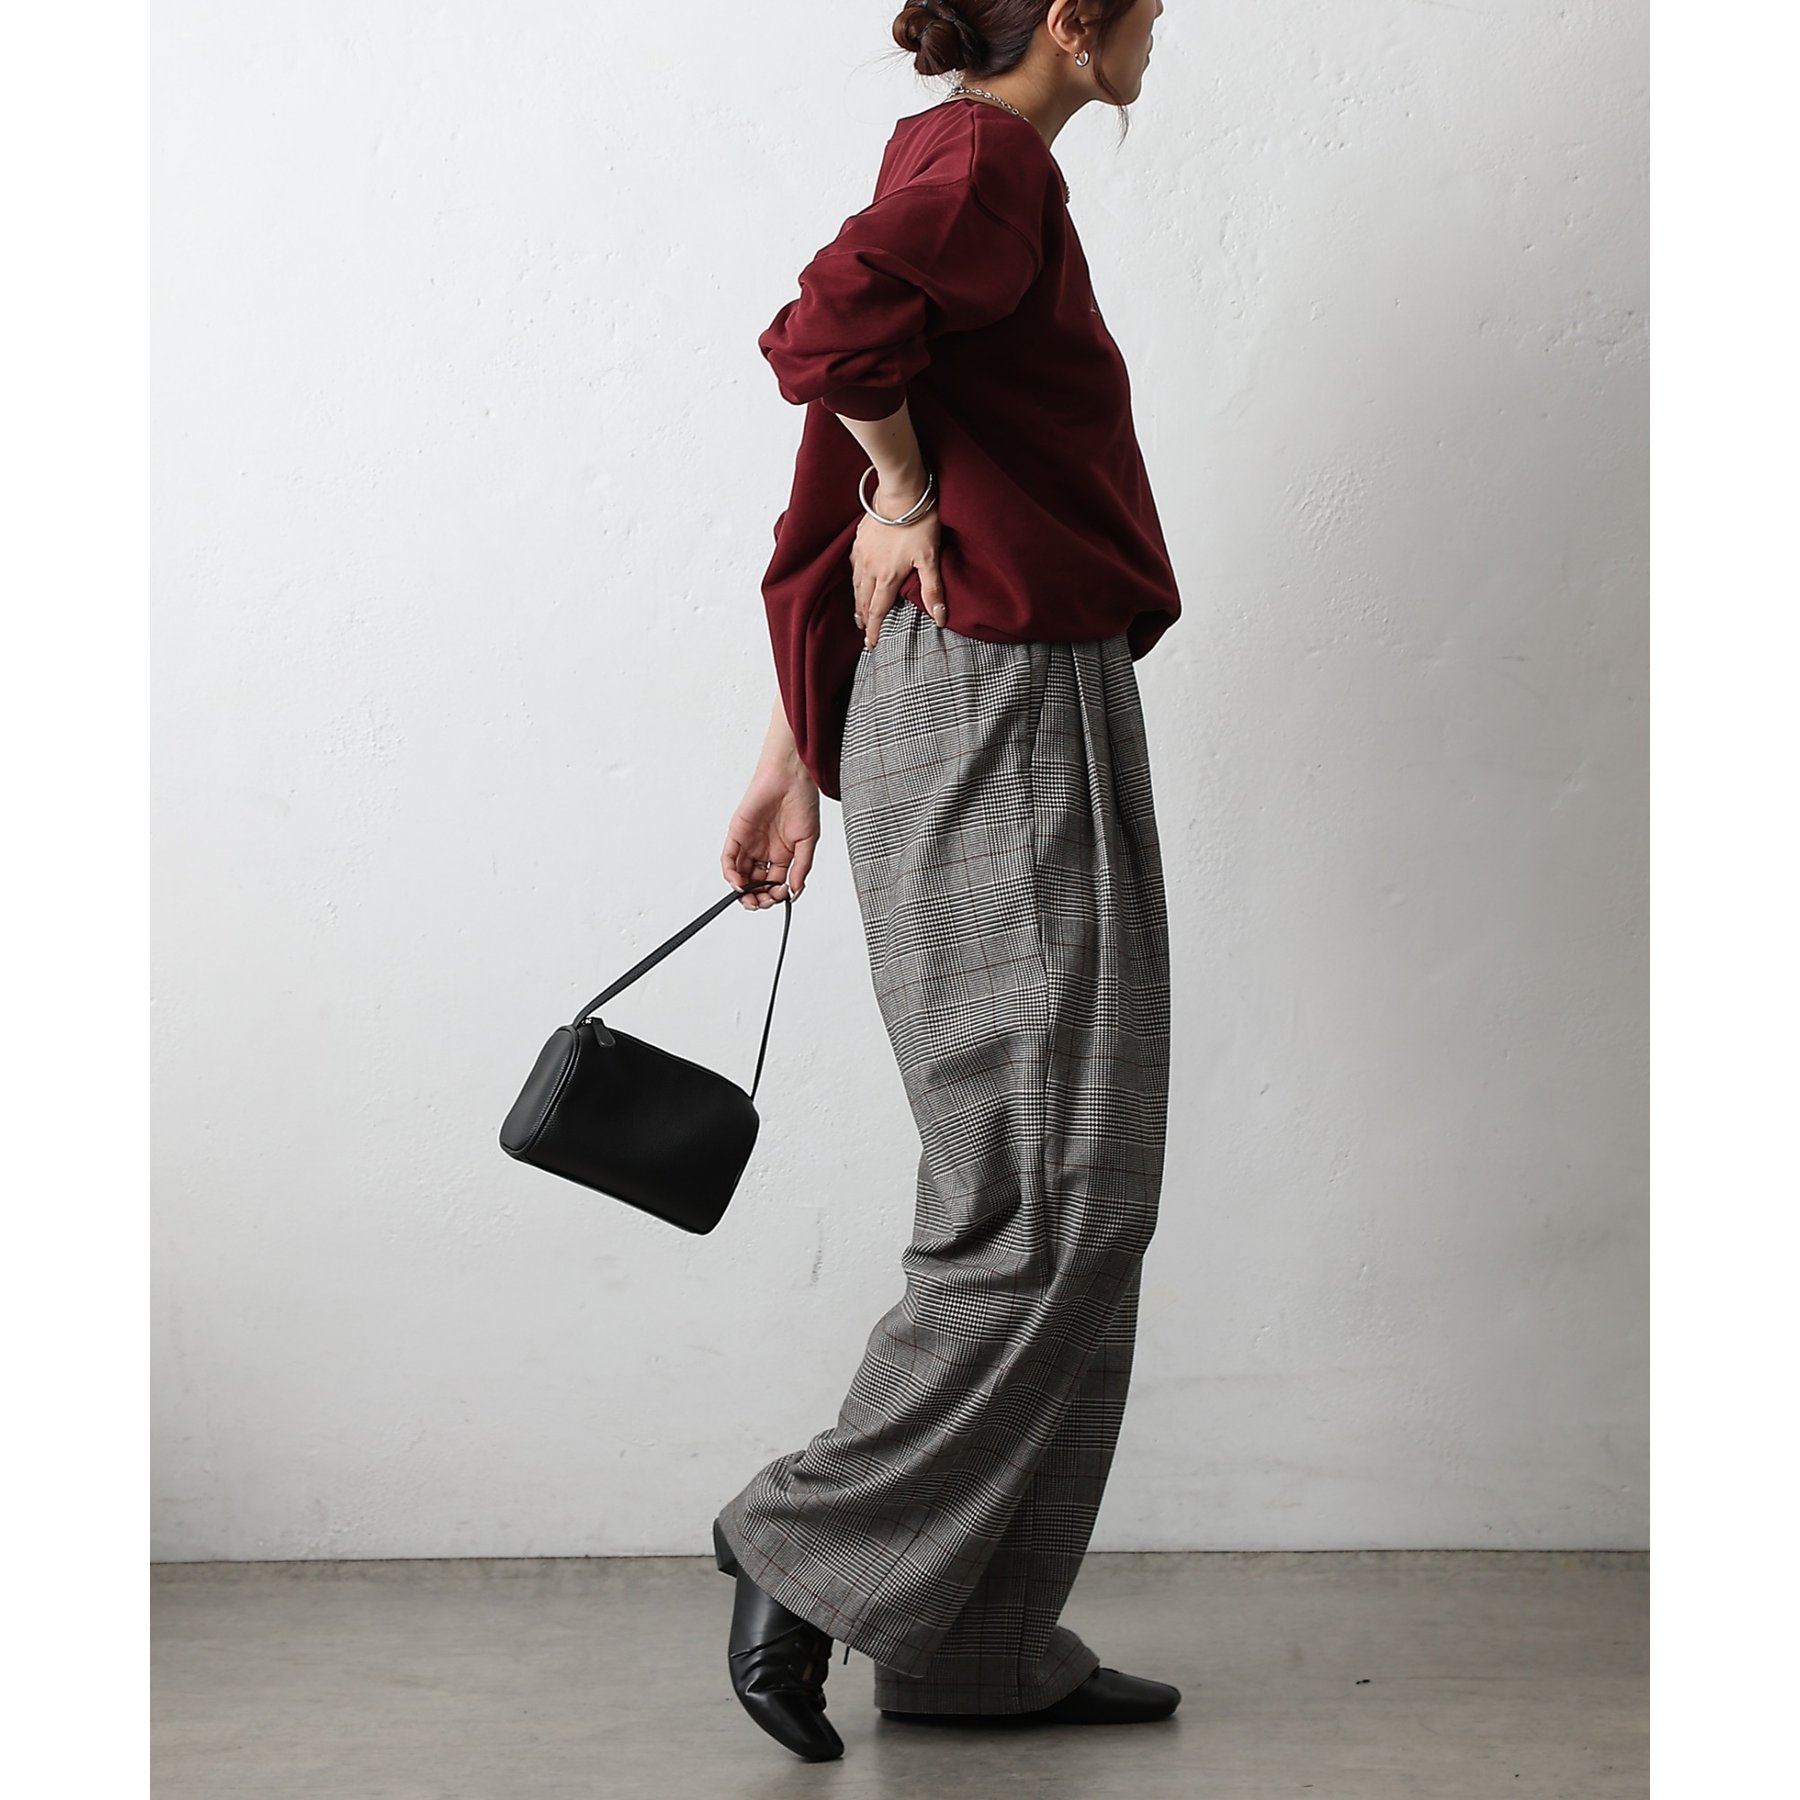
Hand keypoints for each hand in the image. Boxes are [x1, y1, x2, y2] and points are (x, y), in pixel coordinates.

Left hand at [721, 755, 818, 910]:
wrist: (790, 777)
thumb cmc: (802, 802)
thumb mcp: (808, 840)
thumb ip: (801, 867)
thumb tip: (795, 890)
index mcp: (782, 854)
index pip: (774, 883)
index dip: (775, 895)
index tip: (780, 898)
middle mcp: (764, 851)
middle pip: (756, 883)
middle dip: (758, 897)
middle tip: (762, 903)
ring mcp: (749, 843)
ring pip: (740, 874)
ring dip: (743, 891)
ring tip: (750, 897)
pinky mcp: (737, 834)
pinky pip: (728, 859)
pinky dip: (730, 874)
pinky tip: (739, 884)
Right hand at [852, 480, 946, 649]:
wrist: (902, 491)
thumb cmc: (919, 522)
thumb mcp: (931, 558)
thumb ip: (933, 589)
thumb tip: (940, 618)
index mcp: (887, 576)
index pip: (878, 610)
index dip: (874, 630)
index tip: (871, 644)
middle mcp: (870, 567)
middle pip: (863, 599)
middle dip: (863, 617)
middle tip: (863, 630)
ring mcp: (863, 551)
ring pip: (856, 583)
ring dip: (857, 600)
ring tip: (858, 611)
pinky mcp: (860, 537)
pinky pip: (854, 563)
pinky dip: (854, 576)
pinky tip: (856, 576)